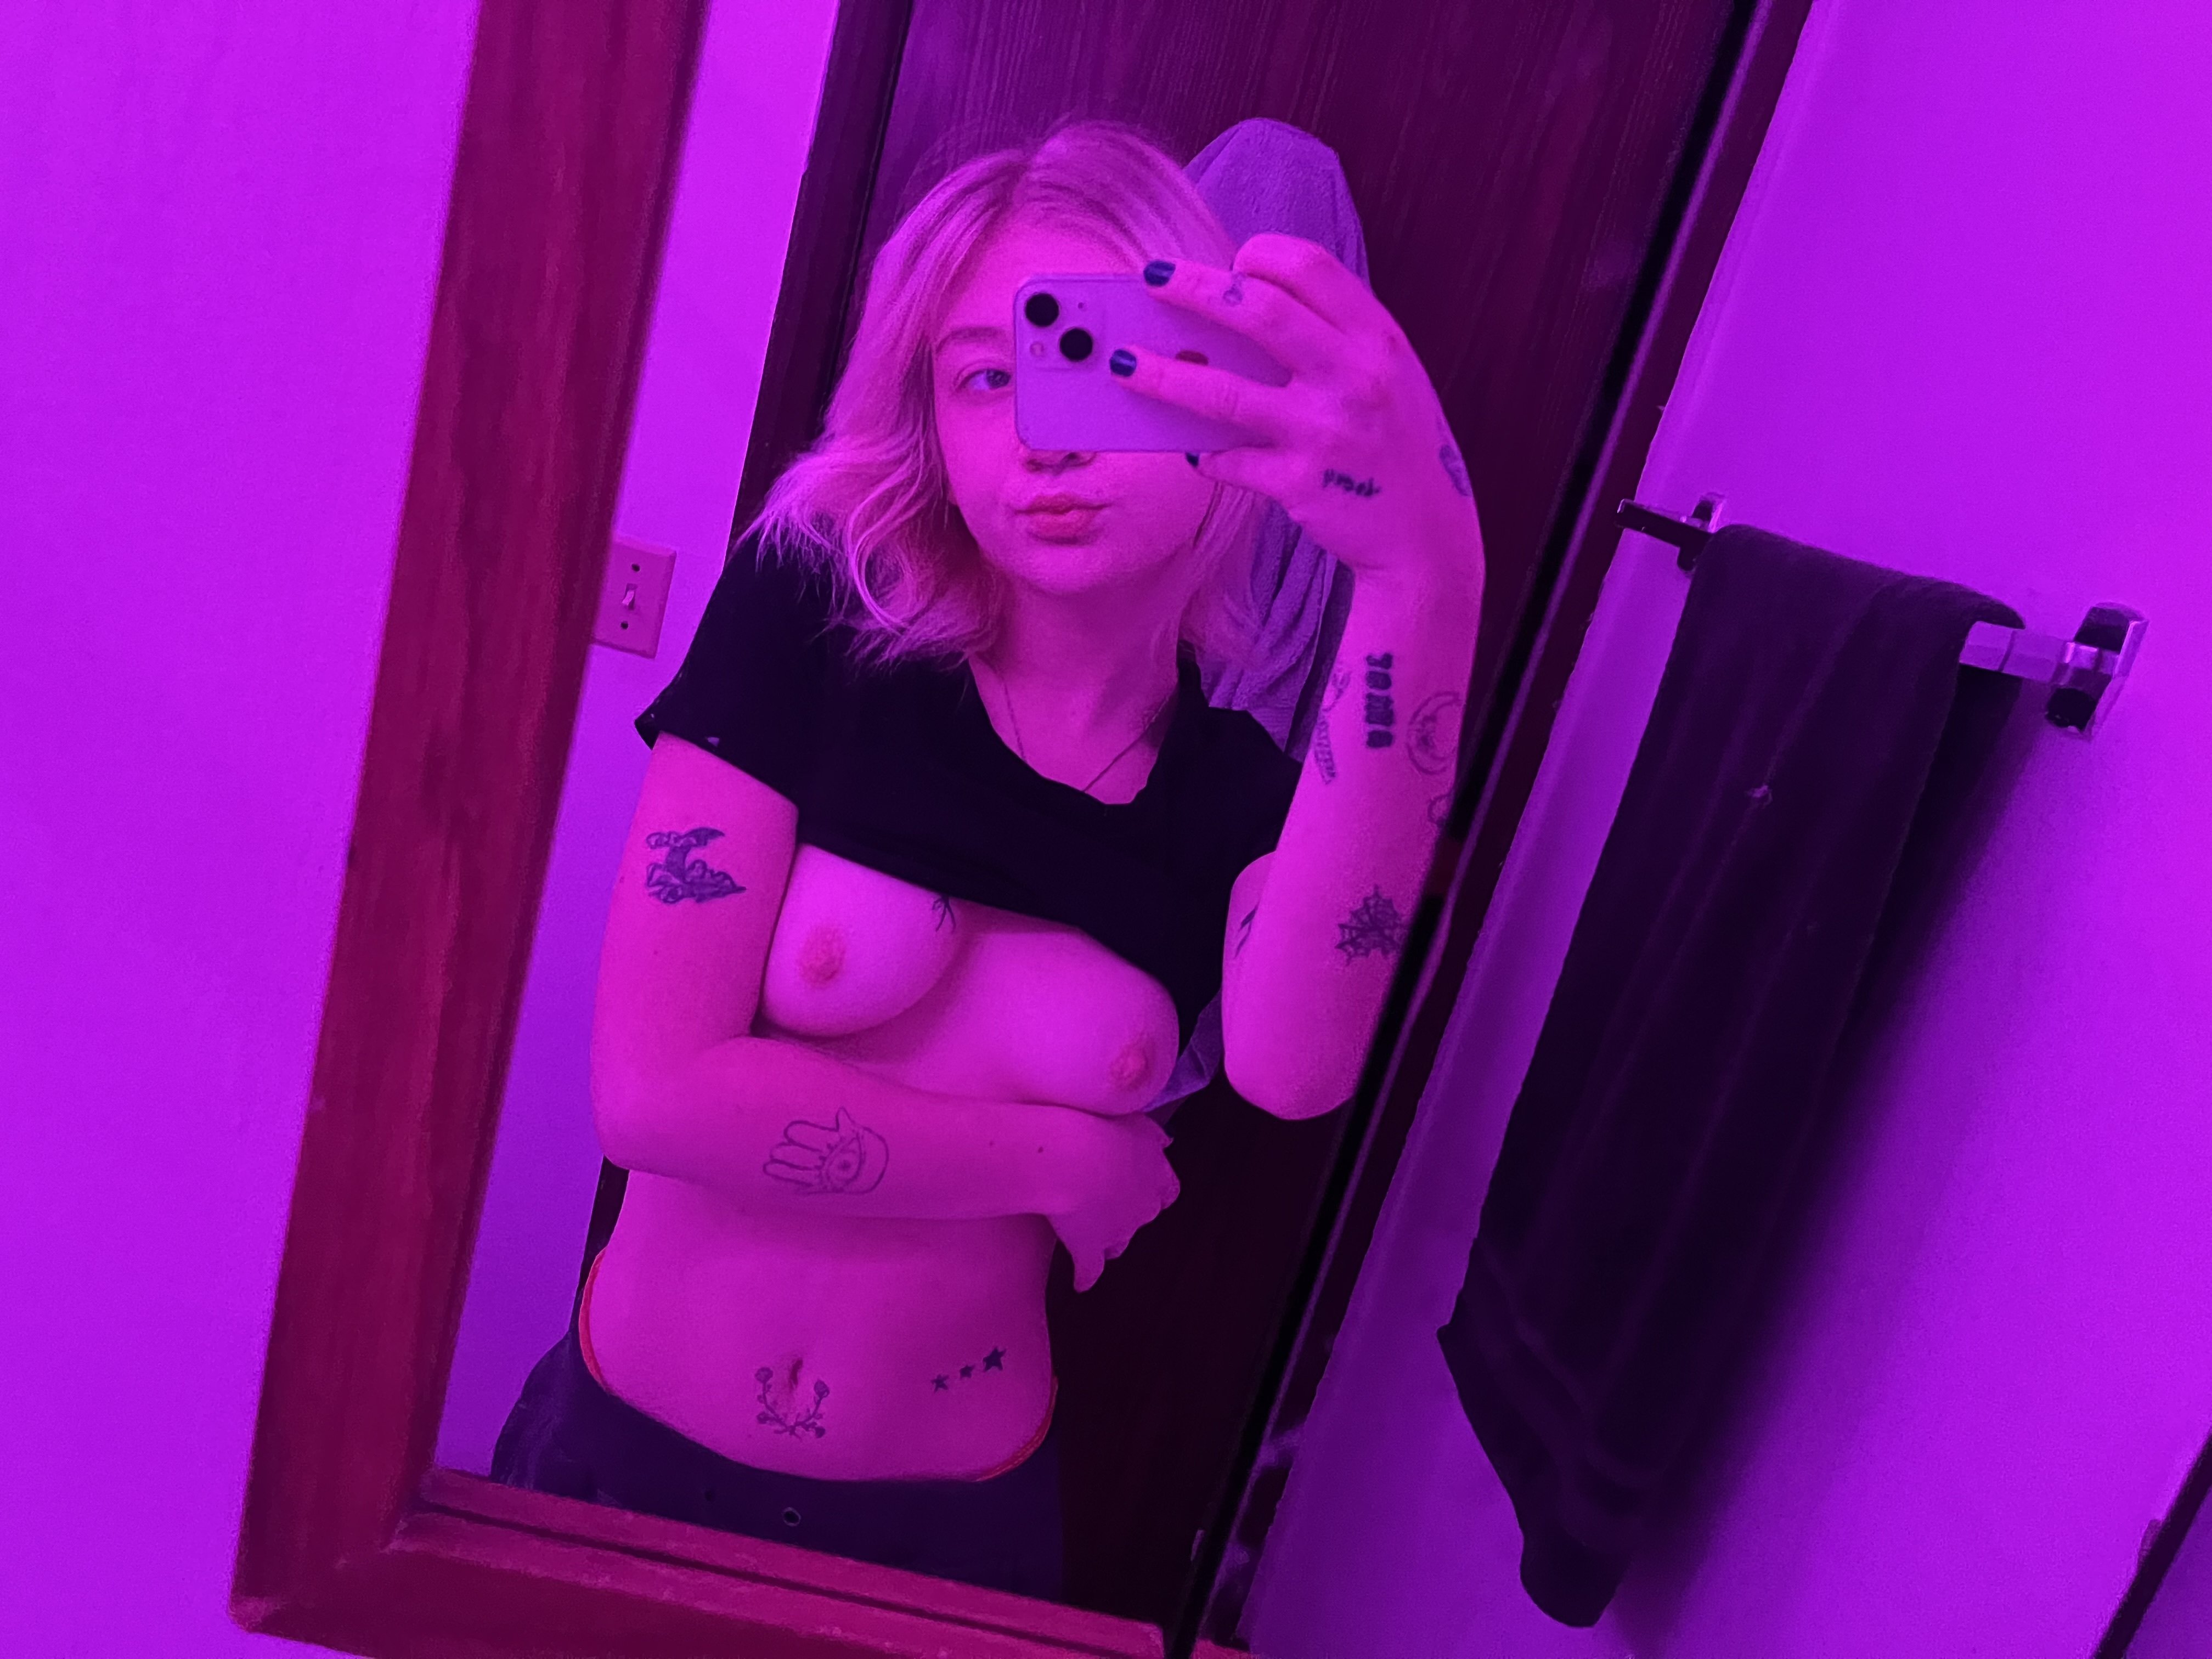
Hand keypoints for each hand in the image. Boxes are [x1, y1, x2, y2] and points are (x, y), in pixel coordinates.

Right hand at [1045, 1111, 1180, 1292]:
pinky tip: (1079, 1284)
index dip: (1155, 1191)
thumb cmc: (1102, 1128)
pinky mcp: (1089, 1249)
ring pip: (1119, 1243)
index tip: (1145, 1189)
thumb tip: (1167, 1142)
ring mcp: (1118, 1231)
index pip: (1167, 1190)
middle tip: (1111, 1205)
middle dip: (1131, 1215)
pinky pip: (1090, 1270)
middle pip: (1144, 1217)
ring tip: (1093, 1236)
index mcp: (1156, 1173)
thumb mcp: (1136, 1121)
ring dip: (1110, 1241)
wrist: (1071, 1156)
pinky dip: (1085, 1277)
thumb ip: (1154, 1134)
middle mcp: (1143, 1206)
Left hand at [1110, 234, 1483, 591]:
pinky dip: (1205, 454)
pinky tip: (1194, 452)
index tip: (1229, 264)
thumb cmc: (1399, 450)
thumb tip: (1246, 311)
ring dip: (1163, 374)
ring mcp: (1325, 430)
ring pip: (1223, 390)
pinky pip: (1230, 459)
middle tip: (1150, 278)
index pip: (1309, 267)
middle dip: (1193, 288)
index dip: (1259, 256)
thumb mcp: (1390, 379)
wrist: (1428, 539)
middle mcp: (1354, 376)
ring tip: (1123, 364)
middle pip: (1257, 311)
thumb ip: (1335, 341)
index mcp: (1378, 339)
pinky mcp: (1299, 483)